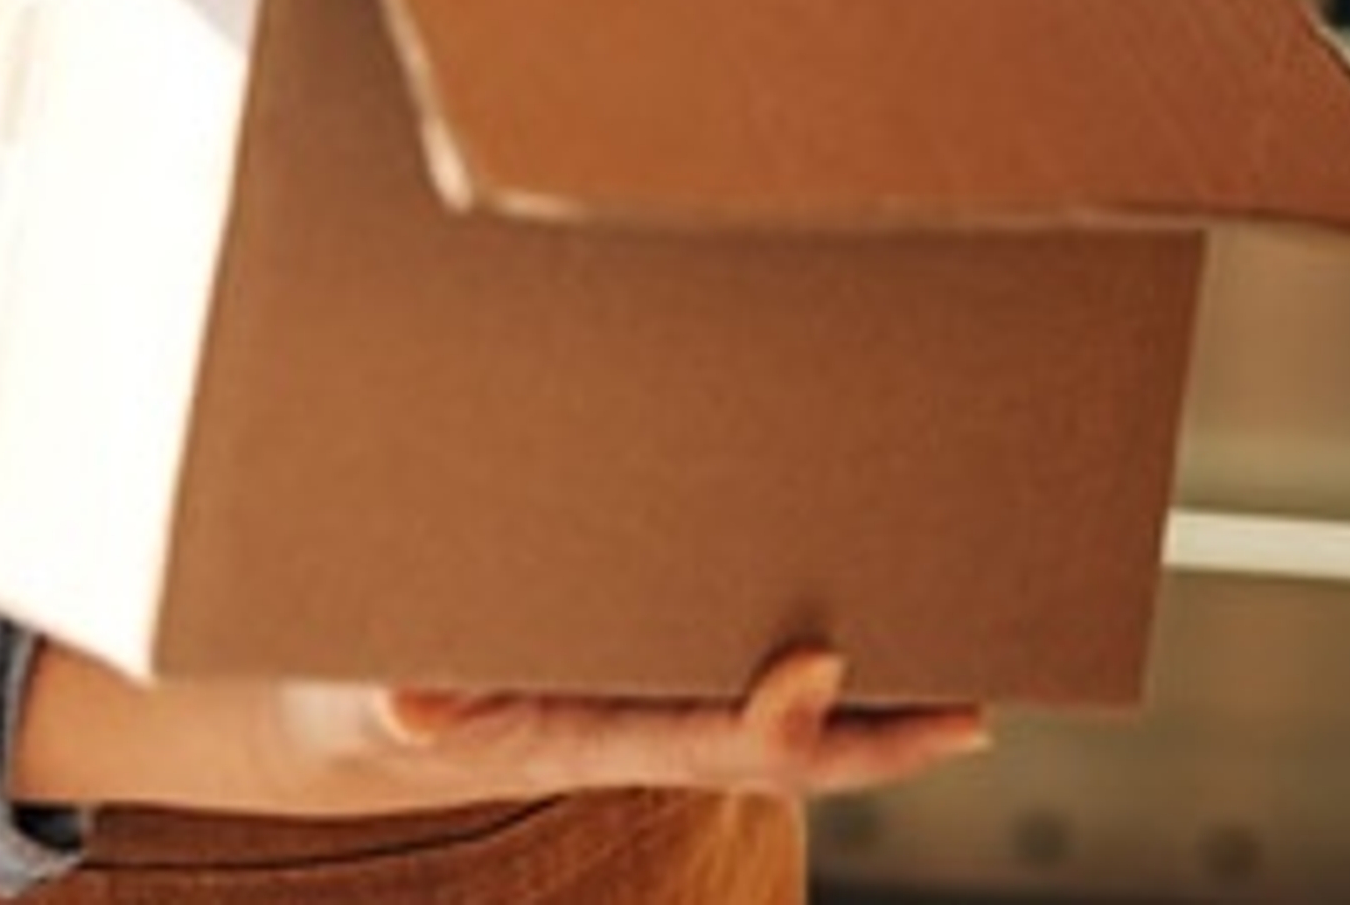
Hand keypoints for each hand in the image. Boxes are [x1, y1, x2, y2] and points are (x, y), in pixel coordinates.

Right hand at [16, 638, 991, 818]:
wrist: (370, 707)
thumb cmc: (375, 696)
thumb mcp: (372, 699)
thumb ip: (401, 700)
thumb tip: (413, 705)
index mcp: (588, 735)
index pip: (703, 743)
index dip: (773, 723)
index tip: (816, 668)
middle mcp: (646, 726)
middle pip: (782, 747)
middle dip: (875, 739)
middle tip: (967, 713)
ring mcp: (663, 701)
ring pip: (790, 715)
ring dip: (882, 702)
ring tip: (978, 661)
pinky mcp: (666, 658)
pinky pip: (763, 664)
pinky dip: (835, 651)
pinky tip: (902, 604)